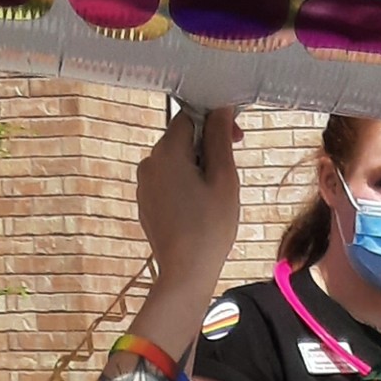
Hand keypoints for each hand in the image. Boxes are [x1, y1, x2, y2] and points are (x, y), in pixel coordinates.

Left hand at [137, 107, 242, 299]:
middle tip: (228, 171)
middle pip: (182, 138)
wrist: (186, 271)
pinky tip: (200, 207)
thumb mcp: (223, 178)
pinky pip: (168, 181)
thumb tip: (221, 108)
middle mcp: (149, 163)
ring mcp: (145, 184)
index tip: (235, 139)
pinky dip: (185, 185)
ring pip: (176, 160)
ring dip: (197, 167)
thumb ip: (220, 138)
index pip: (190, 116)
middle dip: (207, 147)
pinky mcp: (146, 201)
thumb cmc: (209, 227)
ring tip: (214, 195)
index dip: (215, 122)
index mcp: (167, 152)